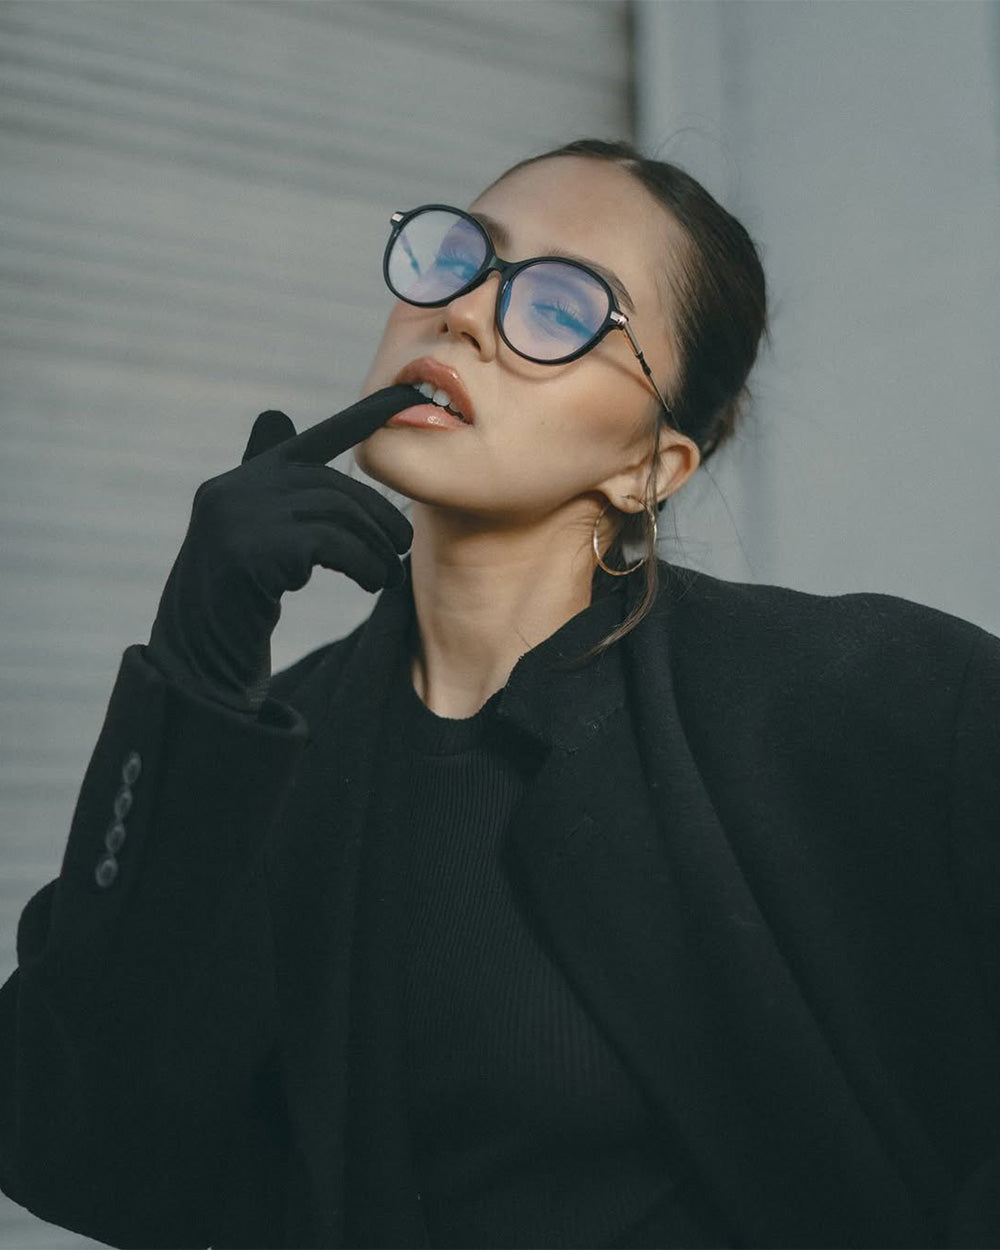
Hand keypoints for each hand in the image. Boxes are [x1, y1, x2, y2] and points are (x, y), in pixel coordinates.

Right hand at [147, 385, 417, 712]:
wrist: (202, 655)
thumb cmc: (237, 596)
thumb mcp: (253, 532)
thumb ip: (271, 486)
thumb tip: (277, 416)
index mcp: (243, 481)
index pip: (311, 442)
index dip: (359, 420)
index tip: (402, 394)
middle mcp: (235, 490)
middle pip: (333, 489)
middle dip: (377, 517)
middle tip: (401, 547)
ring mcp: (238, 518)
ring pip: (337, 517)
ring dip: (374, 549)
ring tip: (385, 575)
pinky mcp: (250, 551)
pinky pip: (332, 546)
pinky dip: (362, 564)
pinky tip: (368, 581)